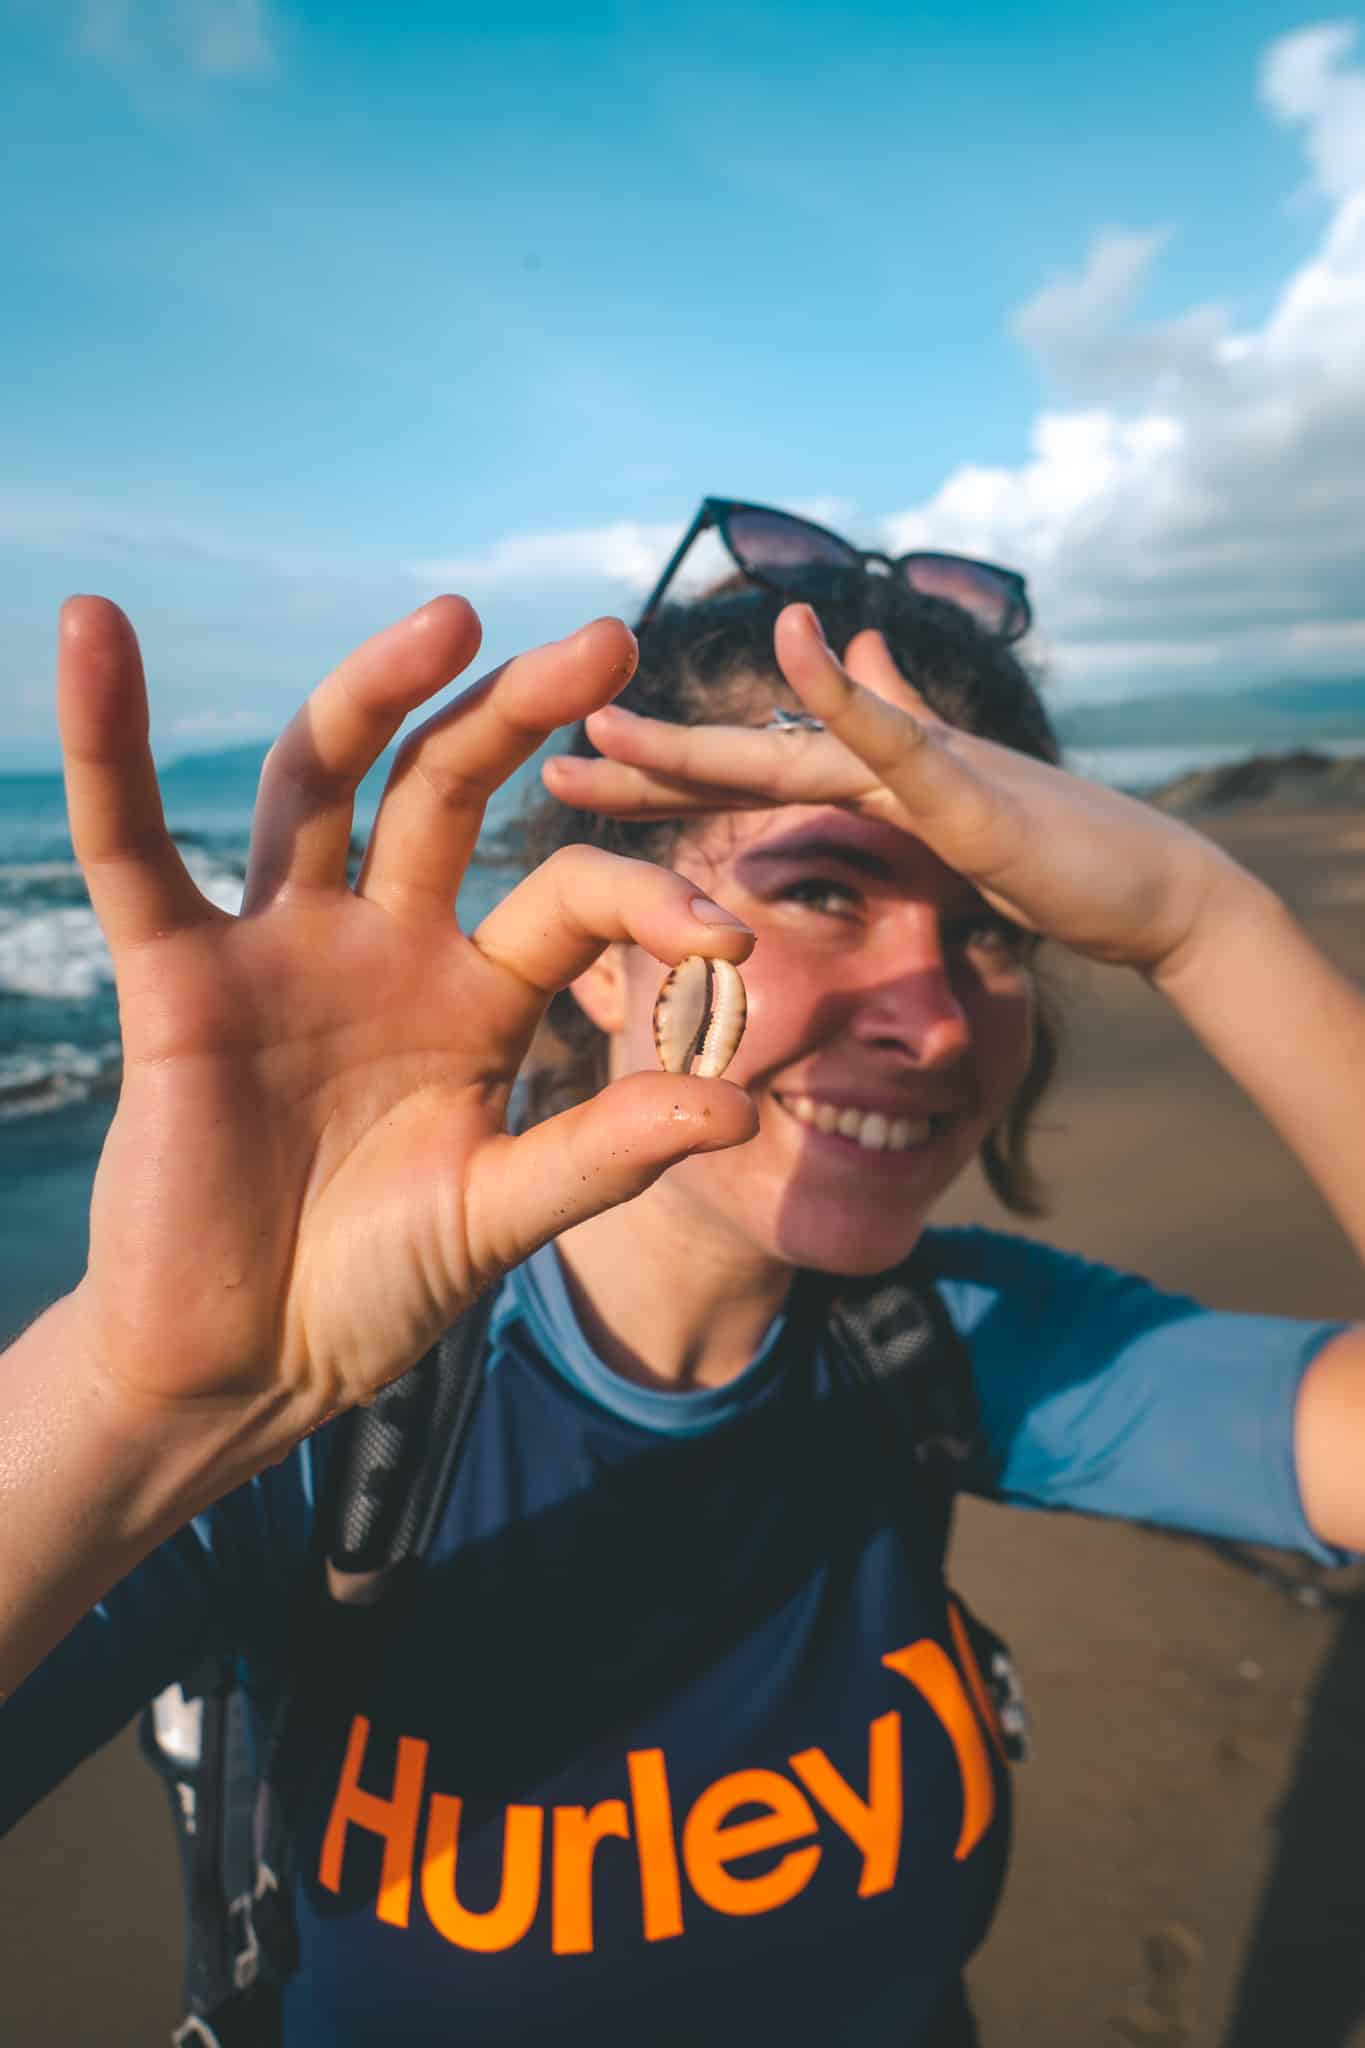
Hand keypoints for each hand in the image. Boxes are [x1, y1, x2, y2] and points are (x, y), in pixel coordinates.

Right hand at [60, 597, 755, 1444]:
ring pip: (318, 785)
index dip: (647, 903)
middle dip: (521, 713)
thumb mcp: (500, 1213)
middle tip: (613, 641)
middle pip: (447, 790)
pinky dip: (105, 746)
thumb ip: (602, 1152)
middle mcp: (381, 943)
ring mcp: (279, 947)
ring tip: (452, 615)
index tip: (728, 943)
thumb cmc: (374, 1290)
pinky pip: (133, 849)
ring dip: (372, 693)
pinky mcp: (176, 976)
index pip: (569, 900)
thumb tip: (736, 1105)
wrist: (246, 1366)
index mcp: (475, 993)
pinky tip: (92, 634)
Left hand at [543, 604, 1243, 976]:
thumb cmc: (1061, 856)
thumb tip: (856, 657)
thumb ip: (901, 740)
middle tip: (548, 749)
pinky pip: (900, 739)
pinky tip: (803, 643)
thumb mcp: (958, 804)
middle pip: (740, 763)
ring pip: (789, 752)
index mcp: (865, 785)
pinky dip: (848, 692)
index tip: (576, 773)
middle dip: (643, 761)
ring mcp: (924, 772)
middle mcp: (880, 764)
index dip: (660, 773)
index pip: (743, 779)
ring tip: (607, 720)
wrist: (1159, 892)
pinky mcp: (973, 793)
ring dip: (695, 740)